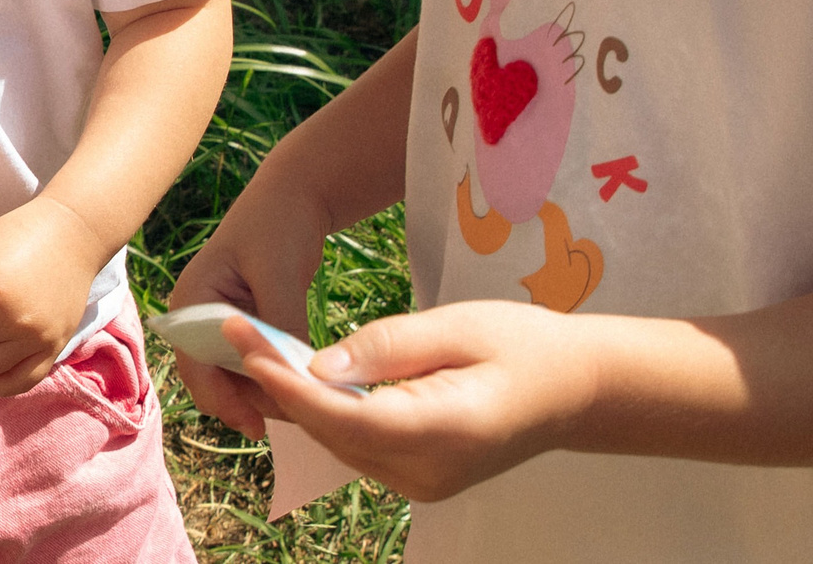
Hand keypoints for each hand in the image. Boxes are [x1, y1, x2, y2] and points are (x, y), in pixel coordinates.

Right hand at [165, 166, 336, 437]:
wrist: (296, 195)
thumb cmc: (279, 223)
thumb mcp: (279, 273)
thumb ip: (280, 323)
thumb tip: (294, 375)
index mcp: (190, 303)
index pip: (196, 367)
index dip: (224, 400)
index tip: (258, 424)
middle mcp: (196, 319)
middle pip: (214, 380)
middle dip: (249, 403)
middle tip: (292, 419)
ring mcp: (218, 326)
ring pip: (234, 378)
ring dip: (263, 393)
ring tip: (302, 407)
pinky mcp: (241, 328)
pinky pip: (251, 365)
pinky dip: (273, 376)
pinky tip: (300, 386)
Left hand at [228, 301, 596, 503]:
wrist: (573, 389)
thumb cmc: (522, 343)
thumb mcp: (456, 325)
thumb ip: (386, 346)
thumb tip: (317, 364)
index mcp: (441, 431)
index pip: (342, 414)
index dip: (286, 381)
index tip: (244, 341)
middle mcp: (425, 473)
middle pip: (334, 433)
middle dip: (281, 387)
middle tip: (239, 335)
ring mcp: (422, 486)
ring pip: (341, 443)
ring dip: (301, 401)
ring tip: (261, 350)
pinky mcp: (419, 480)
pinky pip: (360, 446)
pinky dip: (331, 413)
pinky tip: (308, 377)